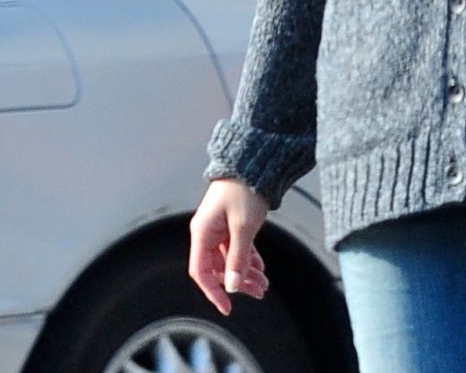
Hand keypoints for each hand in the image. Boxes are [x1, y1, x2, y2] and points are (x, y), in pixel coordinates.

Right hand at [188, 178, 270, 315]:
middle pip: (218, 267)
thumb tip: (233, 286)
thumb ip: (238, 258)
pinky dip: (248, 258)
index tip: (228, 306)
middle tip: (258, 292)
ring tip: (264, 283)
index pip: (201, 272)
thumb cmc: (245, 188)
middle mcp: (207, 231)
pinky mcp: (231, 221)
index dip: (213, 291)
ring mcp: (219, 226)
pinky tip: (260, 268)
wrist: (254, 160)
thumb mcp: (243, 227)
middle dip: (238, 282)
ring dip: (246, 271)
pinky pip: (237, 246)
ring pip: (230, 258)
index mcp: (202, 233)